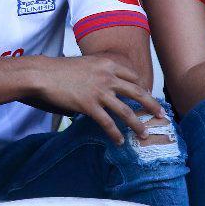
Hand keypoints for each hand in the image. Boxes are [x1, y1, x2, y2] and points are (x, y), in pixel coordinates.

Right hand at [35, 55, 163, 144]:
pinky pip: (107, 122)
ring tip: (143, 135)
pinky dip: (115, 133)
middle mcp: (107, 77)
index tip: (147, 96)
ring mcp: (99, 91)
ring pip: (126, 111)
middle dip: (152, 105)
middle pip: (137, 92)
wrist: (43, 74)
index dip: (142, 87)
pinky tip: (120, 141)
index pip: (132, 76)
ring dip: (137, 124)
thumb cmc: (59, 69)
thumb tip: (104, 85)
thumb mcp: (85, 64)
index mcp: (107, 64)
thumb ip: (98, 72)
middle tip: (161, 115)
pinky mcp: (89, 105)